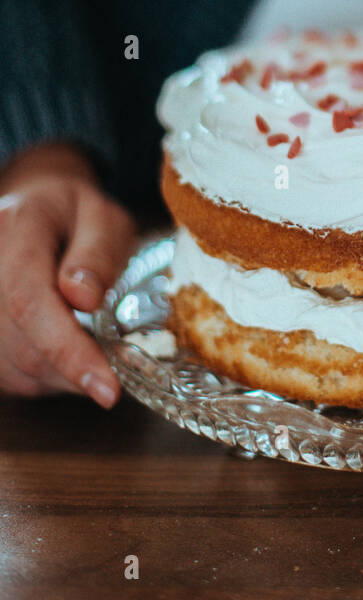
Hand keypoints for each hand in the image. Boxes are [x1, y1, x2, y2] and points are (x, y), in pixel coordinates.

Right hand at [0, 143, 134, 404]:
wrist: (33, 210)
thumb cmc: (74, 216)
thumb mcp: (103, 218)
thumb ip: (97, 253)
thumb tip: (84, 299)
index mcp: (16, 229)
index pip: (30, 301)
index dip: (67, 350)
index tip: (108, 389)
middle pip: (17, 343)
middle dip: (71, 371)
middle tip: (114, 375)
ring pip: (9, 367)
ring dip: (57, 377)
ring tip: (90, 357)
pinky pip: (5, 373)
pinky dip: (40, 377)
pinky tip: (63, 358)